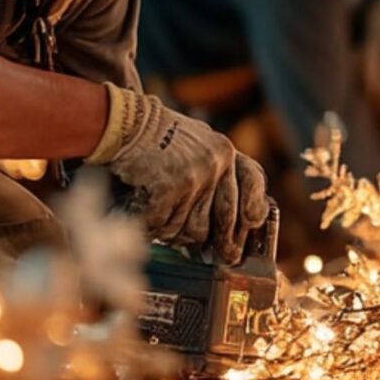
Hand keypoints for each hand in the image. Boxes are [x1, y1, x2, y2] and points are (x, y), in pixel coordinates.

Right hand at [88, 84, 269, 260]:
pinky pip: (164, 226)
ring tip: (162, 225)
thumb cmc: (159, 140)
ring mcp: (194, 176)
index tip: (250, 226)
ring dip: (176, 234)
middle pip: (224, 219)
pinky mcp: (169, 187)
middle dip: (220, 242)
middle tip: (213, 255)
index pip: (253, 183)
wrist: (127, 124)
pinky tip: (143, 218)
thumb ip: (216, 172)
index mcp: (225, 151)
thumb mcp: (198, 144)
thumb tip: (229, 222)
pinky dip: (152, 227)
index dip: (253, 209)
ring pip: (192, 229)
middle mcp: (216, 163)